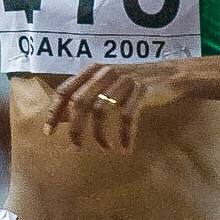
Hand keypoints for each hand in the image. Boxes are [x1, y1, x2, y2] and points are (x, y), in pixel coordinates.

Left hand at [45, 63, 188, 153]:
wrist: (171, 73)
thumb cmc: (135, 82)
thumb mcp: (108, 83)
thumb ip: (86, 96)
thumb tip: (63, 118)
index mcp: (94, 70)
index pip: (65, 90)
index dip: (54, 112)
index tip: (49, 132)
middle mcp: (106, 73)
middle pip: (80, 103)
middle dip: (75, 128)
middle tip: (76, 147)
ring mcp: (124, 80)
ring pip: (101, 110)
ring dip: (100, 134)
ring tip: (104, 148)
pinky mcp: (142, 90)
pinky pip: (127, 117)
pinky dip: (125, 136)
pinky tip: (126, 149)